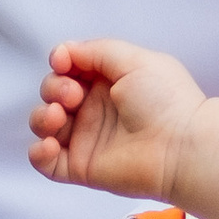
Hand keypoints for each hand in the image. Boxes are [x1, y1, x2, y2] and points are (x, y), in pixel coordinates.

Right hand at [27, 40, 208, 200]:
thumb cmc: (165, 99)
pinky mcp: (81, 167)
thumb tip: (65, 51)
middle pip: (53, 92)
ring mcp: (86, 138)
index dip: (61, 61)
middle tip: (73, 95)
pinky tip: (50, 144)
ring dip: (41, 116)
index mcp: (109, 81)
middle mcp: (95, 108)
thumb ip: (96, 51)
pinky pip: (46, 163)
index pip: (70, 67)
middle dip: (53, 88)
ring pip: (44, 124)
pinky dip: (38, 153)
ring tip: (58, 116)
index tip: (62, 61)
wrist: (180, 146)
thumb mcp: (133, 60)